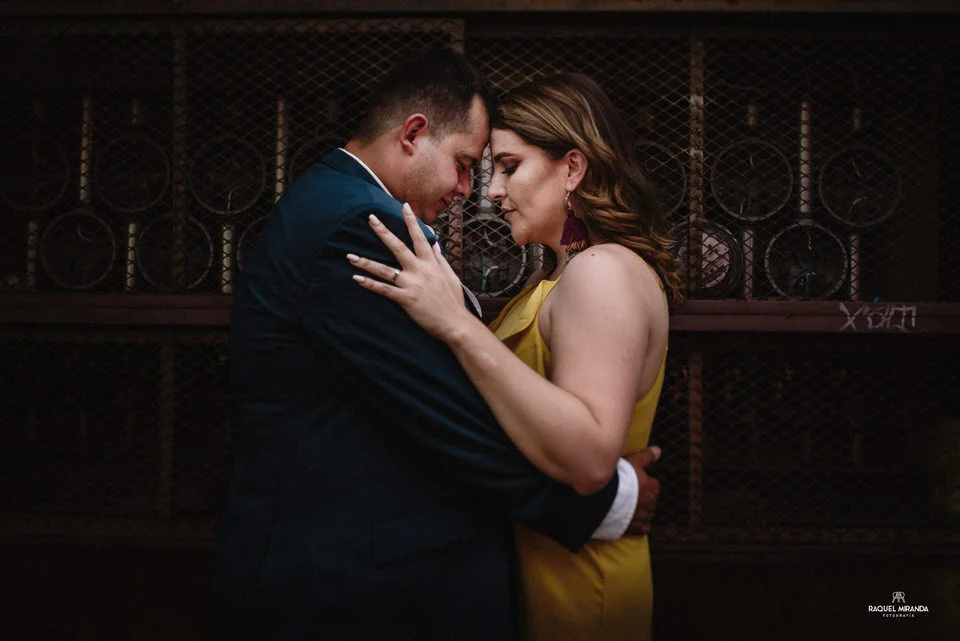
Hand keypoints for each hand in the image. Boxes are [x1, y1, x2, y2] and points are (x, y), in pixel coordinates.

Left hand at [348, 203, 471, 341]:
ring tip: (350, 256)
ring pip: (385, 269)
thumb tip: (434, 244)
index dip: (411, 221)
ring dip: (366, 262)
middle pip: (398, 247)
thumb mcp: (450, 276)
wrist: (455, 323)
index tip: (404, 206)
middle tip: (370, 219)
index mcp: (431, 263)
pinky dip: (370, 284)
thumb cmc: (453, 301)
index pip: (420, 237)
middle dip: (383, 232)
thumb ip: (439, 259)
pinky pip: (384, 290)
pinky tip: (357, 279)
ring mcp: (411, 284)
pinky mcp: (406, 299)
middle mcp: (420, 270)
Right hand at [624, 446, 660, 536]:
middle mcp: (651, 504)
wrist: (605, 500)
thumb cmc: (619, 479)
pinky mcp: (635, 528)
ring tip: (626, 507)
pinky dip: (638, 524)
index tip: (633, 482)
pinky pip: (642, 528)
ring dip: (640, 511)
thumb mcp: (633, 462)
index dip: (642, 482)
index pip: (653, 484)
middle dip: (642, 498)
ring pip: (646, 514)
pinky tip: (629, 520)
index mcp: (652, 488)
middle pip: (650, 500)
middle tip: (628, 494)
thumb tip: (658, 451)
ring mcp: (643, 517)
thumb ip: (647, 457)